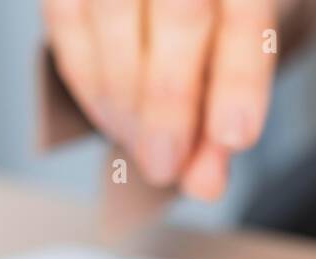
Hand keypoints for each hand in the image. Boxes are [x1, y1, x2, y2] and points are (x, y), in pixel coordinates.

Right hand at [42, 0, 277, 197]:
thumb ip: (222, 122)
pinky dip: (85, 76)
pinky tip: (108, 116)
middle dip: (169, 102)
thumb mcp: (239, 67)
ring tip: (137, 147)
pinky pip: (67, 14)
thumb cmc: (219, 19)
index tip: (234, 139)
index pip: (248, 15)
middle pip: (181, 12)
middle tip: (164, 165)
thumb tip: (203, 184)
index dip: (241, 80)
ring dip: (123, 96)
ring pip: (115, 10)